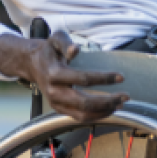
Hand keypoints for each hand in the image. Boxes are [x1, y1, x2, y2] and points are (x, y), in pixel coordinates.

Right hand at [0, 31, 128, 120]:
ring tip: (120, 104)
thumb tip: (75, 49)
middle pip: (84, 102)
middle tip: (125, 96)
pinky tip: (109, 109)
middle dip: (107, 101)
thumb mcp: (55, 39)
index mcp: (54, 74)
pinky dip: (96, 116)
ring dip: (104, 111)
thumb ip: (65, 42)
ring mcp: (56, 103)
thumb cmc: (48, 50)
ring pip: (82, 115)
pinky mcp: (59, 109)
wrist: (32, 64)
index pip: (83, 79)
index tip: (121, 77)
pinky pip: (79, 118)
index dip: (104, 79)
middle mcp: (54, 92)